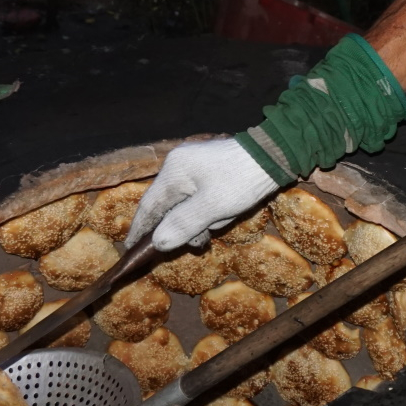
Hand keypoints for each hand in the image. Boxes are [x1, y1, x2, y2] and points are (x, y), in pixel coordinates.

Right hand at [127, 138, 278, 252]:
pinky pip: (201, 199)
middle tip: (199, 242)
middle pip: (169, 207)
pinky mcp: (210, 172)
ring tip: (222, 221)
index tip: (130, 248)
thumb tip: (158, 242)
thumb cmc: (242, 181)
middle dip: (185, 227)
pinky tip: (226, 214)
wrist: (276, 156)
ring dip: (202, 220)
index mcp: (174, 171)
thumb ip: (182, 225)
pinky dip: (211, 211)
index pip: (148, 206)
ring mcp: (195, 168)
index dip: (139, 229)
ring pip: (187, 206)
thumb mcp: (212, 208)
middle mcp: (179, 167)